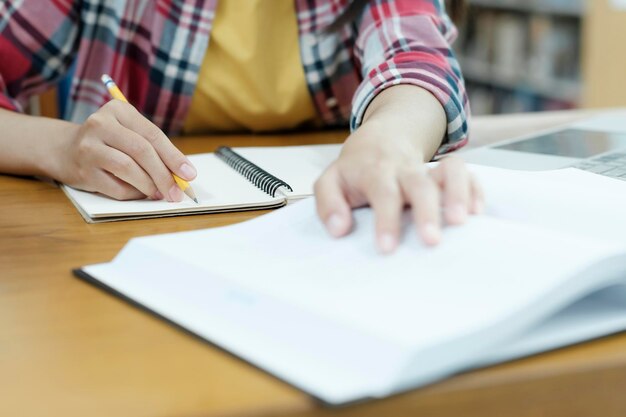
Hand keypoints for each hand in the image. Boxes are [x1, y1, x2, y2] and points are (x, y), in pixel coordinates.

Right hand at [52, 100, 195, 200]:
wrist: (64, 149)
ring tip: (160, 193)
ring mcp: (88, 147)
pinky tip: (141, 193)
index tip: (190, 174)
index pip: (153, 135)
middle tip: (177, 191)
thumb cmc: (109, 142)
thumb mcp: (129, 133)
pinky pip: (116, 187)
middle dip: (164, 174)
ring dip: (150, 185)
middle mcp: (100, 124)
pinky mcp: (83, 171)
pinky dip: (134, 193)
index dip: (174, 156)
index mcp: (118, 110)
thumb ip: (154, 148)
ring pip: (128, 169)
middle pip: (141, 151)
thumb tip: (183, 174)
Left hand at [314, 122, 483, 252]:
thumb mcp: (330, 181)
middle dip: (427, 211)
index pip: (382, 192)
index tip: (387, 248)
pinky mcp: (446, 170)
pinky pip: (467, 173)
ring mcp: (428, 167)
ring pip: (449, 170)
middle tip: (432, 241)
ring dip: (458, 194)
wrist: (381, 138)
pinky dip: (475, 190)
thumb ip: (328, 204)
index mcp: (374, 171)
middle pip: (419, 183)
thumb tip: (338, 229)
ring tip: (462, 223)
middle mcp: (404, 167)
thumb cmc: (356, 169)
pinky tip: (477, 212)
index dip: (386, 220)